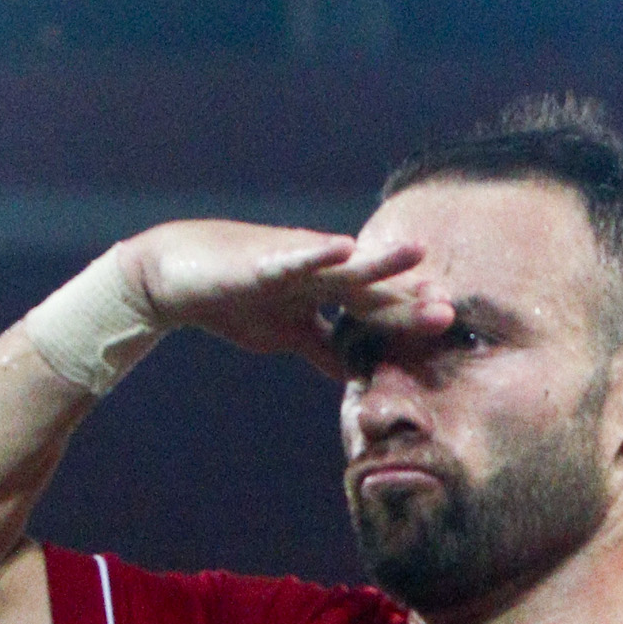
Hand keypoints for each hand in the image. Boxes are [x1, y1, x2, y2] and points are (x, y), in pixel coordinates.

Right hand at [107, 222, 432, 371]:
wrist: (173, 277)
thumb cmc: (233, 300)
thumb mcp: (287, 335)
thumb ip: (324, 349)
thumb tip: (357, 375)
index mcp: (326, 290)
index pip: (376, 310)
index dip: (408, 322)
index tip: (446, 336)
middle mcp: (319, 271)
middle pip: (371, 290)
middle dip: (407, 301)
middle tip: (448, 313)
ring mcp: (294, 262)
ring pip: (343, 265)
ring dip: (380, 262)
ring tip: (417, 254)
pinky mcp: (262, 260)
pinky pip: (295, 257)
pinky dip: (319, 253)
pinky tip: (343, 248)